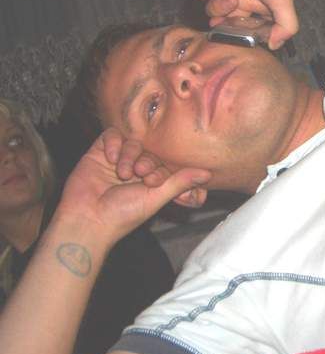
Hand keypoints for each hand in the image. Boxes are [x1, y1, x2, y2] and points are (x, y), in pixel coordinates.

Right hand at [56, 128, 210, 246]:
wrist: (88, 218)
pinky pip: (112, 135)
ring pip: (132, 141)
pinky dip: (114, 143)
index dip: (163, 167)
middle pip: (150, 149)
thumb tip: (208, 174)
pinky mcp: (99, 152)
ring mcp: (118, 159)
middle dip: (147, 161)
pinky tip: (110, 158)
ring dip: (130, 154)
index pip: (165, 161)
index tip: (155, 182)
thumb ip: (180, 181)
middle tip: (141, 175)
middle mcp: (136, 167)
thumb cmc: (123, 214)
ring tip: (123, 173)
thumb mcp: (156, 197)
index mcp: (151, 179)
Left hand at [195, 0, 297, 50]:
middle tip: (230, 21)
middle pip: (226, 24)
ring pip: (212, 11)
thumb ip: (285, 27)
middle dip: (225, 27)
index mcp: (258, 8)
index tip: (242, 35)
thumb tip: (274, 45)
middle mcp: (241, 0)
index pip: (247, 31)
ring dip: (218, 7)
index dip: (242, 36)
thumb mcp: (282, 1)